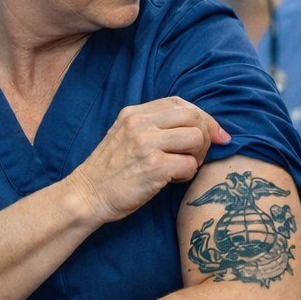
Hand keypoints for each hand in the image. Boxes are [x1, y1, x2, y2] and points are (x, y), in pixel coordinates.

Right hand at [71, 97, 230, 222]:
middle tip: (198, 156)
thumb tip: (196, 125)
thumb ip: (152, 126)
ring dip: (198, 156)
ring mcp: (147, 144)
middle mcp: (140, 124)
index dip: (203, 117)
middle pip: (194, 117)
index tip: (214, 134)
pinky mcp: (154, 167)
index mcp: (134, 113)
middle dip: (206, 136)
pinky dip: (188, 175)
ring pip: (196, 138)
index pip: (180, 103)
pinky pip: (190, 165)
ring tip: (182, 168)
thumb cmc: (110, 171)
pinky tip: (173, 180)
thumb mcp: (125, 136)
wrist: (86, 196)